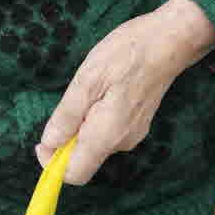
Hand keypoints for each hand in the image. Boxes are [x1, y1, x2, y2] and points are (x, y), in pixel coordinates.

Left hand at [35, 3, 212, 184]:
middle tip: (72, 99)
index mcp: (106, 135)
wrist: (169, 40)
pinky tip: (104, 90)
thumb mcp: (87, 80)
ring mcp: (132, 134)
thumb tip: (48, 144)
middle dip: (67, 138)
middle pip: (84, 158)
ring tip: (92, 89)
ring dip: (82, 124)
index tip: (45, 139)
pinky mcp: (137, 124)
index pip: (75, 174)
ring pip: (94, 143)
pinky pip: (107, 132)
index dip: (53, 163)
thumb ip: (67, 117)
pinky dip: (95, 119)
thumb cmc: (126, 54)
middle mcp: (121, 142)